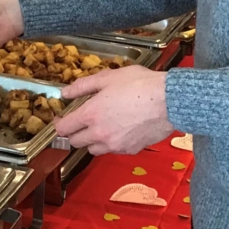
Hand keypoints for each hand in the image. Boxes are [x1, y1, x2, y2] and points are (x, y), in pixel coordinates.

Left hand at [55, 66, 172, 154]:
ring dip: (92, 141)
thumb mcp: (107, 78)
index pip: (64, 128)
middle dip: (75, 132)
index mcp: (90, 115)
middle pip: (75, 142)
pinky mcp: (130, 150)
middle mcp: (99, 134)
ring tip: (101, 126)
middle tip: (81, 121)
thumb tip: (65, 92)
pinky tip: (119, 130)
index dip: (59, 124)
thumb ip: (82, 86)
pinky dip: (111, 143)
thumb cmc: (139, 85)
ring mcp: (115, 145)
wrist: (168, 101)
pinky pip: (113, 151)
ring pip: (93, 150)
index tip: (61, 119)